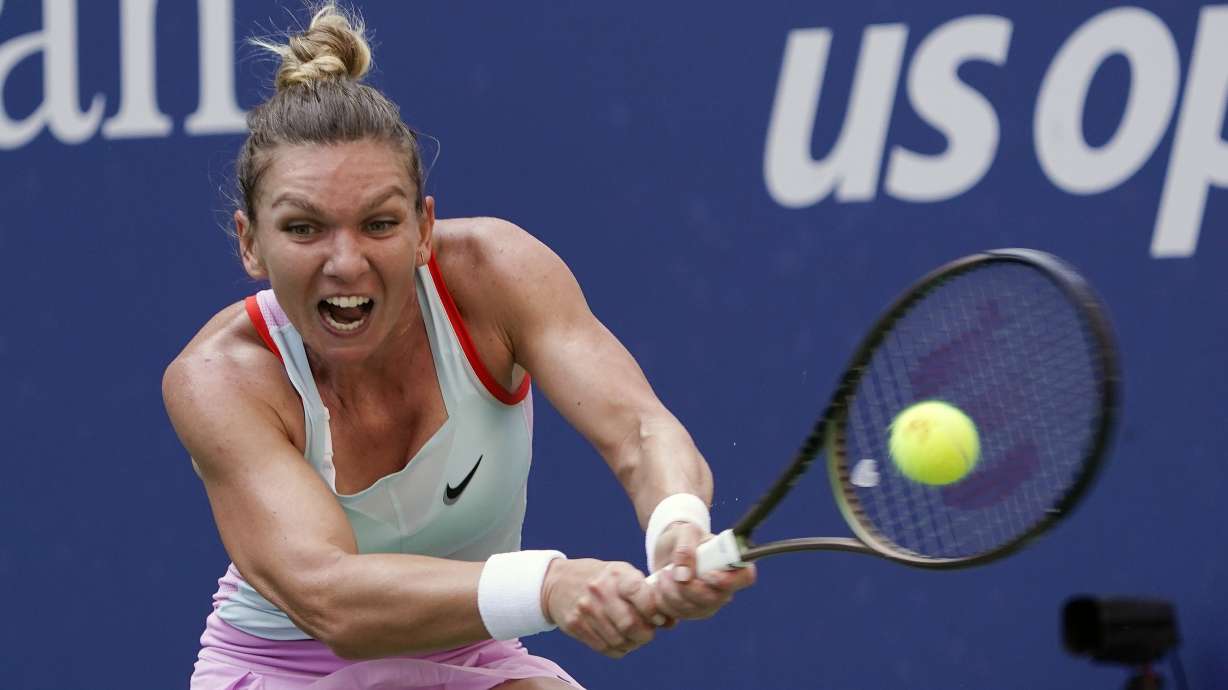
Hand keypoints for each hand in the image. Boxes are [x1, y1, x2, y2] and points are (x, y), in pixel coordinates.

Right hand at [541, 558, 664, 658]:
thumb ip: (647, 594)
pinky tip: (620, 640)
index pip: (641, 595)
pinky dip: (618, 649)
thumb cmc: (601, 578)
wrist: (559, 582)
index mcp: (616, 575)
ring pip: (618, 640)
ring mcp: (585, 609)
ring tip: (633, 636)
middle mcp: (600, 591)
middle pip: (630, 625)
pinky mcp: (575, 625)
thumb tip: (670, 621)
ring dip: (632, 643)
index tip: (658, 617)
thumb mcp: (622, 574)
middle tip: (647, 632)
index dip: (654, 611)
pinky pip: (604, 648)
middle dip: (645, 634)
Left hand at [649, 522, 756, 620]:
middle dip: (686, 588)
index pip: (745, 577)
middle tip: (669, 572)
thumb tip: (683, 576)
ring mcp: (707, 604)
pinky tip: (658, 588)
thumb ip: (686, 549)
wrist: (667, 549)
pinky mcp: (689, 613)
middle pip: (712, 600)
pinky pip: (675, 616)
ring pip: (691, 610)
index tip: (707, 574)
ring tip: (662, 575)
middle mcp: (724, 589)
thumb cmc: (683, 538)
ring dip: (669, 593)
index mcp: (731, 565)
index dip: (728, 580)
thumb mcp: (685, 532)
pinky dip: (661, 603)